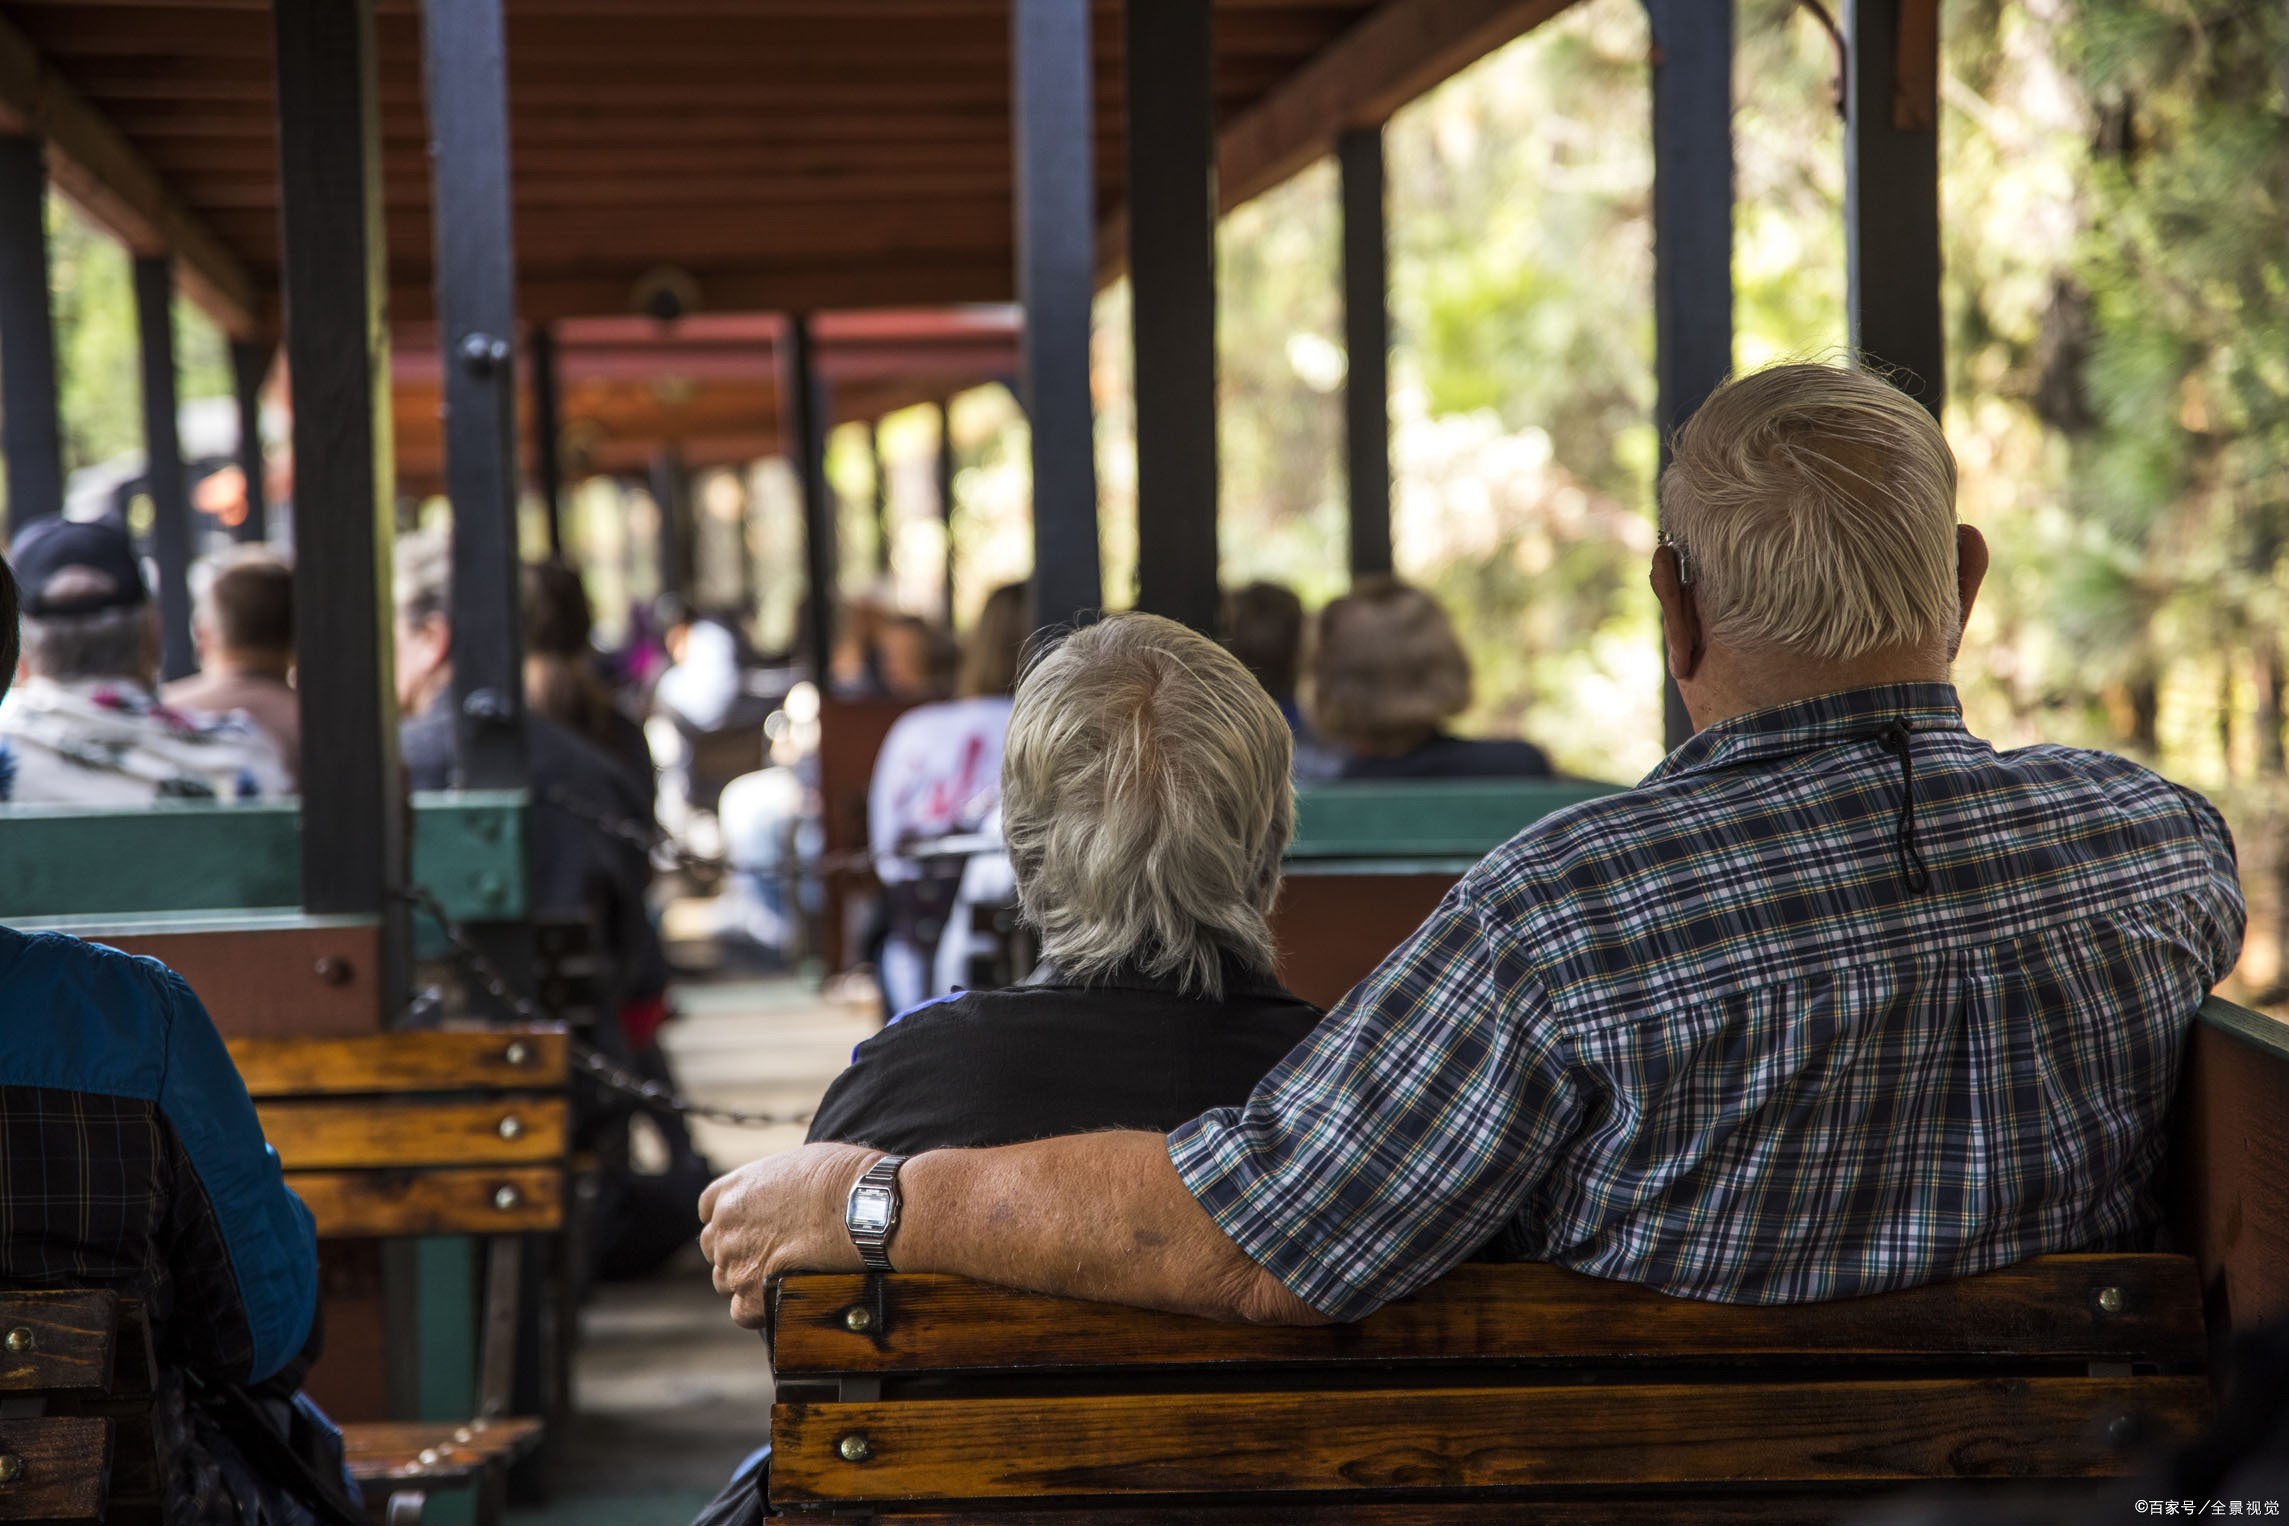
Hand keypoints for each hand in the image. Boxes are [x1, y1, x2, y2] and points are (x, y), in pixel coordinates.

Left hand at [698, 1143, 883, 1326]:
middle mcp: (726, 1225)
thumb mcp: (800, 1163)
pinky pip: (741, 1311)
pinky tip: (781, 1298)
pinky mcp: (755, 1292)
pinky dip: (757, 1309)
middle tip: (771, 1253)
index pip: (710, 1210)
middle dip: (738, 1250)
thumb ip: (776, 1183)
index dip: (732, 1220)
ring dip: (747, 1279)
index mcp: (734, 1189)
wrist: (864, 1207)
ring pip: (725, 1281)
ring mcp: (737, 1261)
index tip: (751, 1226)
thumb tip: (787, 1193)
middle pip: (715, 1247)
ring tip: (781, 1276)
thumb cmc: (844, 1178)